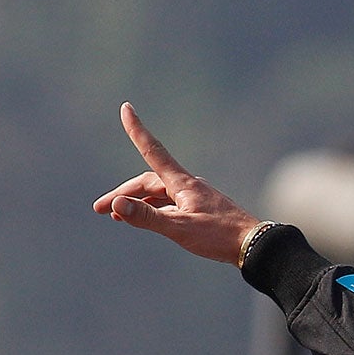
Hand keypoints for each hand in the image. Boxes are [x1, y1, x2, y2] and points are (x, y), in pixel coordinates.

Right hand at [92, 104, 264, 264]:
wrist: (254, 245)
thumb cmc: (219, 237)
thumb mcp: (179, 228)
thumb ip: (147, 217)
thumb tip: (117, 204)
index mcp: (183, 184)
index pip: (153, 151)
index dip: (137, 130)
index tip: (126, 109)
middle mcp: (187, 185)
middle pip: (148, 181)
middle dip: (123, 193)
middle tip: (99, 209)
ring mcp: (194, 197)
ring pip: (158, 194)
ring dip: (137, 202)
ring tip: (116, 216)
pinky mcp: (200, 210)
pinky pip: (169, 204)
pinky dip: (153, 209)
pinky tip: (146, 219)